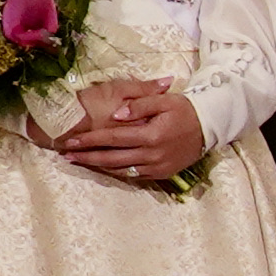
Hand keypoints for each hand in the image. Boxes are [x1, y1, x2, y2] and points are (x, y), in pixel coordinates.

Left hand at [51, 75, 209, 185]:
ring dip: (97, 167)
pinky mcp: (160, 174)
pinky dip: (115, 172)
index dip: (91, 140)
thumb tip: (117, 114)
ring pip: (120, 170)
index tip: (71, 141)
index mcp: (151, 135)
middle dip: (87, 157)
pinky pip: (132, 175)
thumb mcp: (164, 100)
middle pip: (112, 159)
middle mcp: (152, 155)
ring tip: (78, 161)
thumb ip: (140, 104)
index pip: (113, 138)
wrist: (209, 127)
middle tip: (66, 155)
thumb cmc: (184, 110)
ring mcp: (156, 167)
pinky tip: (102, 167)